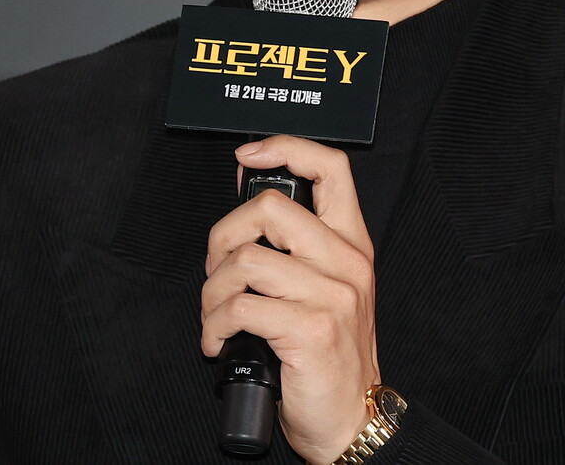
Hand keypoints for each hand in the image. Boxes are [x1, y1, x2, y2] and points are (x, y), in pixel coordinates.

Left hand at [201, 135, 379, 464]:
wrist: (352, 418)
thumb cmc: (330, 353)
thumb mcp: (324, 285)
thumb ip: (293, 241)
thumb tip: (247, 184)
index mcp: (350, 242)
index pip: (331, 168)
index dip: (286, 148)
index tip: (247, 155)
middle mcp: (347, 262)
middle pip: (271, 207)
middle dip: (224, 235)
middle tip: (217, 268)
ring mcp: (332, 295)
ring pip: (247, 261)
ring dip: (212, 291)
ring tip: (214, 313)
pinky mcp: (312, 330)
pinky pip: (241, 308)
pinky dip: (215, 324)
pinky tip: (218, 340)